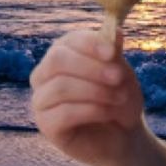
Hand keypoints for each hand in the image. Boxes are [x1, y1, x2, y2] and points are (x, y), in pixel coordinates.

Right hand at [29, 28, 145, 165]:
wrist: (124, 135)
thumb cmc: (119, 98)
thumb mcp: (121, 73)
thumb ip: (113, 54)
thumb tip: (114, 29)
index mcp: (63, 52)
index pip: (69, 41)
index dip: (90, 44)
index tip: (113, 53)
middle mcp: (45, 73)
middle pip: (57, 60)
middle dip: (91, 68)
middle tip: (118, 77)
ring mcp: (42, 99)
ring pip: (61, 87)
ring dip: (96, 91)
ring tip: (120, 97)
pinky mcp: (46, 124)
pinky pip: (64, 113)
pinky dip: (92, 110)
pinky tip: (109, 112)